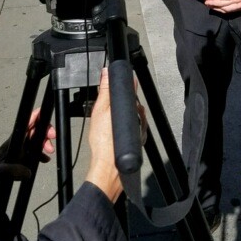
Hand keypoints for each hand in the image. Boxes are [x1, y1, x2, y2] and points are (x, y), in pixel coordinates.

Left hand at [0, 109, 56, 178]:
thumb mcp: (0, 171)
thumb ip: (13, 170)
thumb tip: (28, 172)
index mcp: (14, 141)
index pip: (27, 124)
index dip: (38, 118)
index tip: (48, 124)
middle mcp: (17, 142)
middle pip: (34, 131)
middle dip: (45, 135)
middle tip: (50, 147)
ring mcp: (18, 149)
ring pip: (35, 140)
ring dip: (43, 145)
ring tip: (48, 155)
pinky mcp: (19, 157)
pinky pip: (32, 151)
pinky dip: (40, 153)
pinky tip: (44, 160)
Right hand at [86, 69, 146, 202]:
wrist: (108, 167)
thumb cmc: (104, 142)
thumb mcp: (101, 111)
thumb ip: (106, 90)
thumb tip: (108, 73)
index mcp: (132, 109)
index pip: (132, 89)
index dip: (125, 82)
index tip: (119, 78)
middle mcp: (139, 118)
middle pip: (131, 102)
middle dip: (121, 99)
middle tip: (107, 103)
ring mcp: (139, 130)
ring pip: (132, 115)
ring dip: (122, 113)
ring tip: (107, 120)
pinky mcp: (136, 140)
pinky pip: (131, 127)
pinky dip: (123, 125)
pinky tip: (113, 130)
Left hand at [204, 0, 240, 13]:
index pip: (223, 1)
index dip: (215, 1)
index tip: (207, 1)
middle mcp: (239, 3)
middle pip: (225, 6)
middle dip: (215, 6)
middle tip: (206, 5)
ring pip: (229, 8)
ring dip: (220, 8)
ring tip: (213, 7)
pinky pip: (234, 8)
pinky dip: (227, 8)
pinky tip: (224, 8)